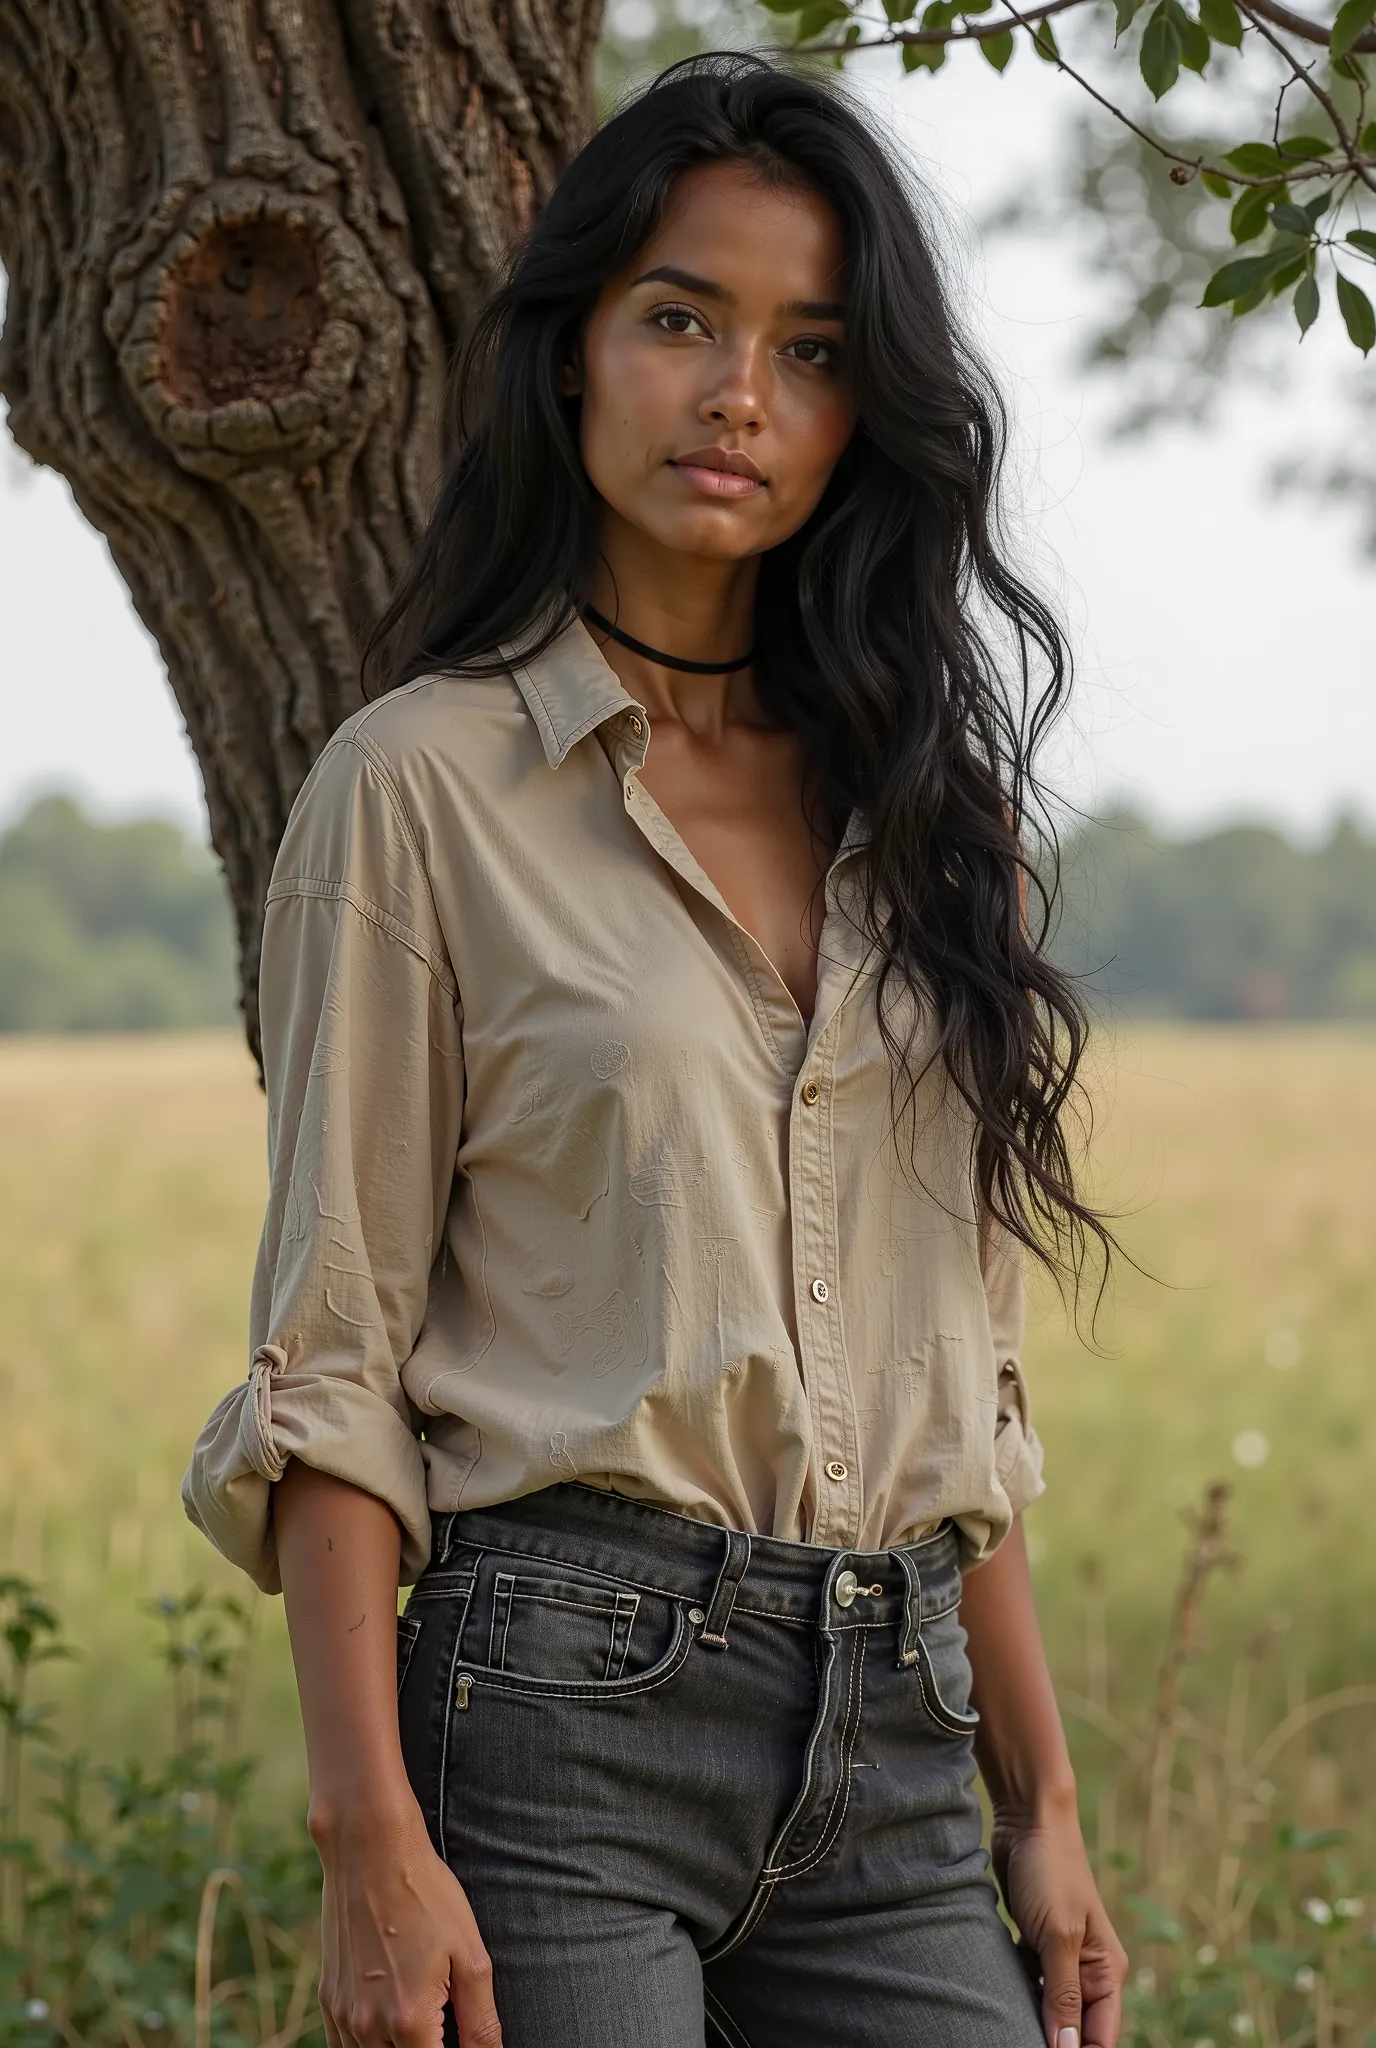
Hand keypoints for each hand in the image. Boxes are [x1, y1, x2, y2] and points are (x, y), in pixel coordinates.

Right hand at [313, 1797, 501, 2047]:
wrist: (370, 1850)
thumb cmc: (426, 1895)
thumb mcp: (470, 1955)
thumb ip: (481, 2021)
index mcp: (410, 2022)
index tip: (458, 2039)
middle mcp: (368, 2027)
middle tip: (442, 2025)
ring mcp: (342, 2015)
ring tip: (420, 2022)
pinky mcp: (328, 1999)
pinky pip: (341, 2047)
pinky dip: (364, 2046)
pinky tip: (389, 2024)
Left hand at [991, 1803, 1127, 2047]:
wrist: (1028, 1820)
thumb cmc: (1051, 1873)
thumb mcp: (1058, 1938)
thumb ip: (1062, 1996)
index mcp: (1106, 1972)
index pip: (1100, 2037)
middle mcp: (1088, 1969)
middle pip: (1073, 2027)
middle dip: (1050, 2041)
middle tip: (1012, 2041)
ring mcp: (1059, 1956)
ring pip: (1047, 2007)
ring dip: (1029, 2018)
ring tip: (1001, 2029)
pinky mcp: (1033, 1943)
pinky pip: (1026, 1983)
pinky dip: (1014, 1992)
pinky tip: (994, 2000)